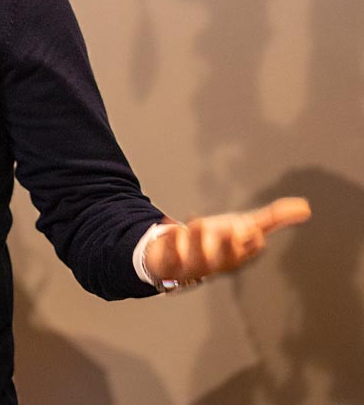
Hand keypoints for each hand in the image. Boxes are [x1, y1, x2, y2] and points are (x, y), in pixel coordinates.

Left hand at [144, 197, 310, 283]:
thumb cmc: (214, 242)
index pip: (246, 252)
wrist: (174, 257)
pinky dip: (168, 242)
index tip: (254, 228)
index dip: (250, 242)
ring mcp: (189, 264)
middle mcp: (214, 263)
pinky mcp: (166, 261)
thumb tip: (305, 207)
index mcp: (234, 256)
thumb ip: (272, 218)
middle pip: (223, 260)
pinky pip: (166, 257)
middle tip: (232, 232)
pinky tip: (170, 227)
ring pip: (194, 259)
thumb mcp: (242, 227)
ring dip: (196, 241)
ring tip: (197, 221)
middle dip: (228, 248)